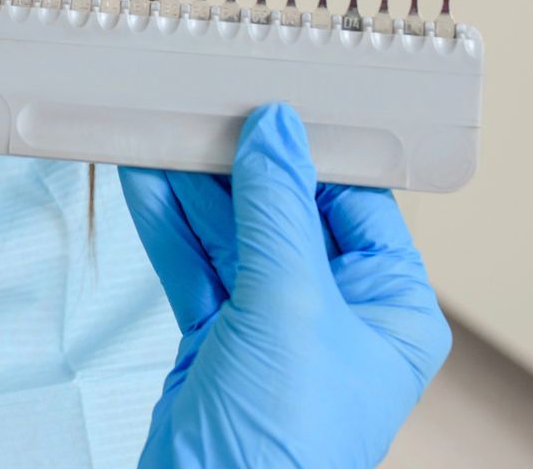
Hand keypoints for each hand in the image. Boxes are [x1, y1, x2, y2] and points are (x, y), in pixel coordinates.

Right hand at [118, 103, 452, 467]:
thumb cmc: (284, 437)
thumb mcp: (290, 305)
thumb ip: (277, 209)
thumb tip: (276, 129)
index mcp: (391, 309)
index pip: (355, 204)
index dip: (312, 150)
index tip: (270, 97)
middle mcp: (337, 314)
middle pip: (284, 213)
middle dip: (238, 164)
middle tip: (201, 107)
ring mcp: (272, 328)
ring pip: (229, 234)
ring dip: (191, 185)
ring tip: (158, 130)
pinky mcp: (215, 340)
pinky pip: (192, 265)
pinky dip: (166, 223)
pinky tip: (142, 179)